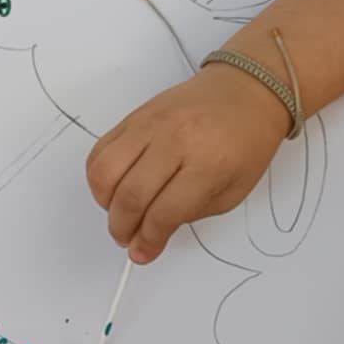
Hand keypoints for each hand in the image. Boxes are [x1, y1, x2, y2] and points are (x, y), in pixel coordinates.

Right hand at [85, 65, 289, 262]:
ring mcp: (150, 125)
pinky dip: (98, 176)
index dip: (148, 240)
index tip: (142, 252)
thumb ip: (188, 214)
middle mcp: (176, 141)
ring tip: (118, 211)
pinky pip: (100, 150)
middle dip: (122, 227)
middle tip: (126, 237)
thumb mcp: (232, 190)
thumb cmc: (245, 140)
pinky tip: (114, 187)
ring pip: (105, 172)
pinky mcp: (134, 116)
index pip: (164, 212)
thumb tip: (148, 236)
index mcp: (209, 164)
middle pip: (131, 195)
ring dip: (105, 203)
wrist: (245, 91)